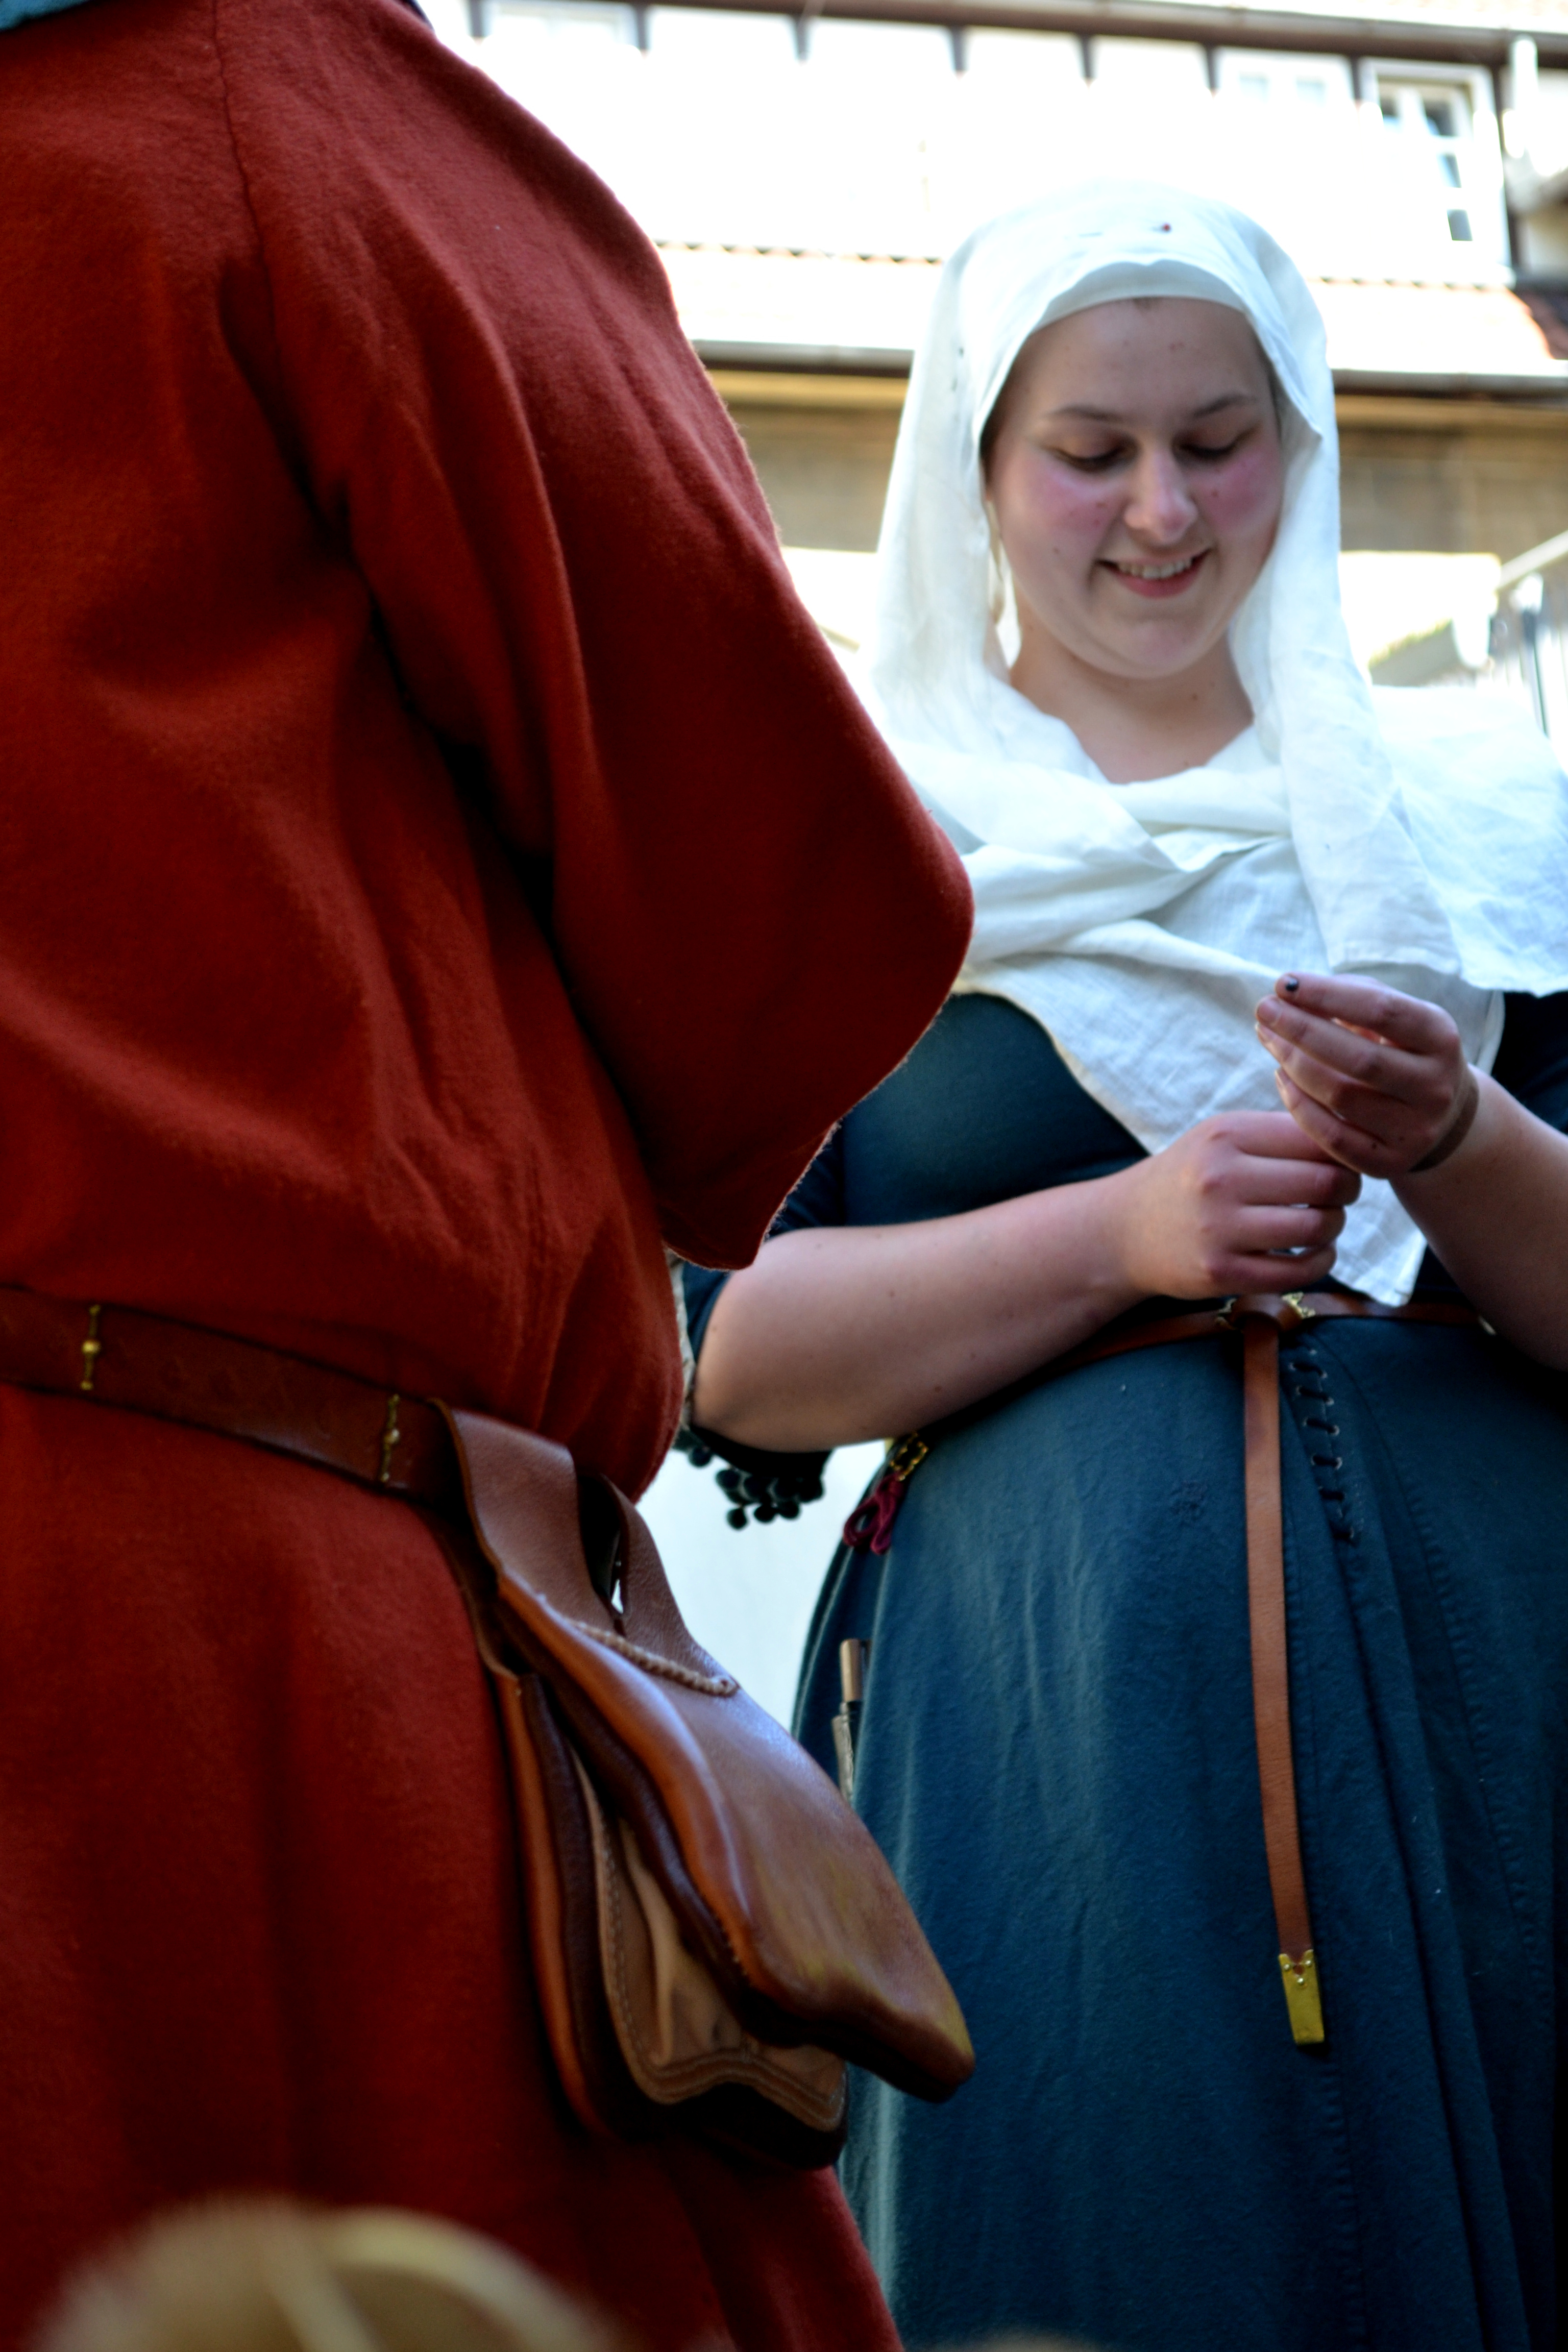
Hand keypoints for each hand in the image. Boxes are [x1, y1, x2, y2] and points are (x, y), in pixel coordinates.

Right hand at [1116, 1111, 1361, 1298]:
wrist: (1126, 1230)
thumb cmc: (1190, 1177)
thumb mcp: (1220, 1137)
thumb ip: (1279, 1131)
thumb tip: (1354, 1136)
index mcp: (1226, 1135)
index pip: (1317, 1138)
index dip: (1343, 1152)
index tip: (1340, 1162)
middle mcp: (1220, 1178)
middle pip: (1326, 1182)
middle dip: (1346, 1190)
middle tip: (1339, 1194)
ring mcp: (1219, 1229)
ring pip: (1317, 1228)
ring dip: (1334, 1226)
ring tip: (1323, 1222)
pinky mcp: (1221, 1273)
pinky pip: (1299, 1271)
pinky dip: (1320, 1262)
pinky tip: (1313, 1252)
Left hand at [1255, 973, 1477, 1178]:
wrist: (1442, 1116)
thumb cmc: (1401, 1050)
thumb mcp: (1395, 1018)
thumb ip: (1351, 996)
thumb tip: (1292, 991)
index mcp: (1440, 1038)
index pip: (1381, 1010)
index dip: (1327, 994)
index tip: (1283, 982)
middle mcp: (1435, 1086)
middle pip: (1358, 1058)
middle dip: (1302, 1030)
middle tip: (1264, 1010)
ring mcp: (1415, 1129)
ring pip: (1340, 1096)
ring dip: (1293, 1063)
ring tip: (1268, 1037)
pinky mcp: (1389, 1163)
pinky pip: (1331, 1136)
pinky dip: (1298, 1105)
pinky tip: (1281, 1077)